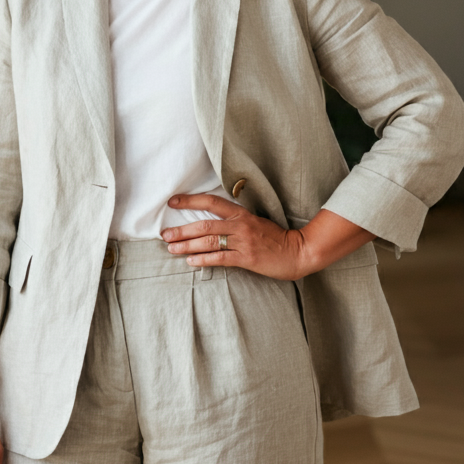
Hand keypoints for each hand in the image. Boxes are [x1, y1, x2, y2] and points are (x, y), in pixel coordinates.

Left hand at [162, 195, 374, 280]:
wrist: (298, 251)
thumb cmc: (275, 238)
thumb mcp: (255, 223)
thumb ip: (235, 222)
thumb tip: (211, 224)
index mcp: (242, 214)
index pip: (211, 202)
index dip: (191, 201)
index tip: (172, 202)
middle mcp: (240, 225)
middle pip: (205, 224)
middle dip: (182, 229)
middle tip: (165, 234)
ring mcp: (243, 241)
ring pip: (209, 241)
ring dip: (187, 245)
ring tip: (171, 248)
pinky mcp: (247, 258)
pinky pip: (220, 258)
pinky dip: (203, 260)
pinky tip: (191, 262)